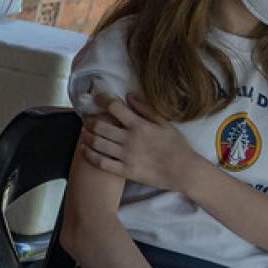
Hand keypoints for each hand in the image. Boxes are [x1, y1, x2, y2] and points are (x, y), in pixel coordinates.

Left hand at [78, 93, 199, 191]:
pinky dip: (89, 154)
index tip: (97, 96)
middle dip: (90, 120)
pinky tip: (84, 149)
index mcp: (140, 125)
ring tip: (84, 132)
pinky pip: (100, 162)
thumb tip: (129, 97)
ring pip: (97, 143)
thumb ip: (146, 110)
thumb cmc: (176, 145)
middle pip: (100, 126)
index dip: (102, 99)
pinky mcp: (124, 170)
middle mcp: (129, 139)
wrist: (183, 170)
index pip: (115, 108)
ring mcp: (125, 156)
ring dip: (87, 135)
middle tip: (87, 118)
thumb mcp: (165, 123)